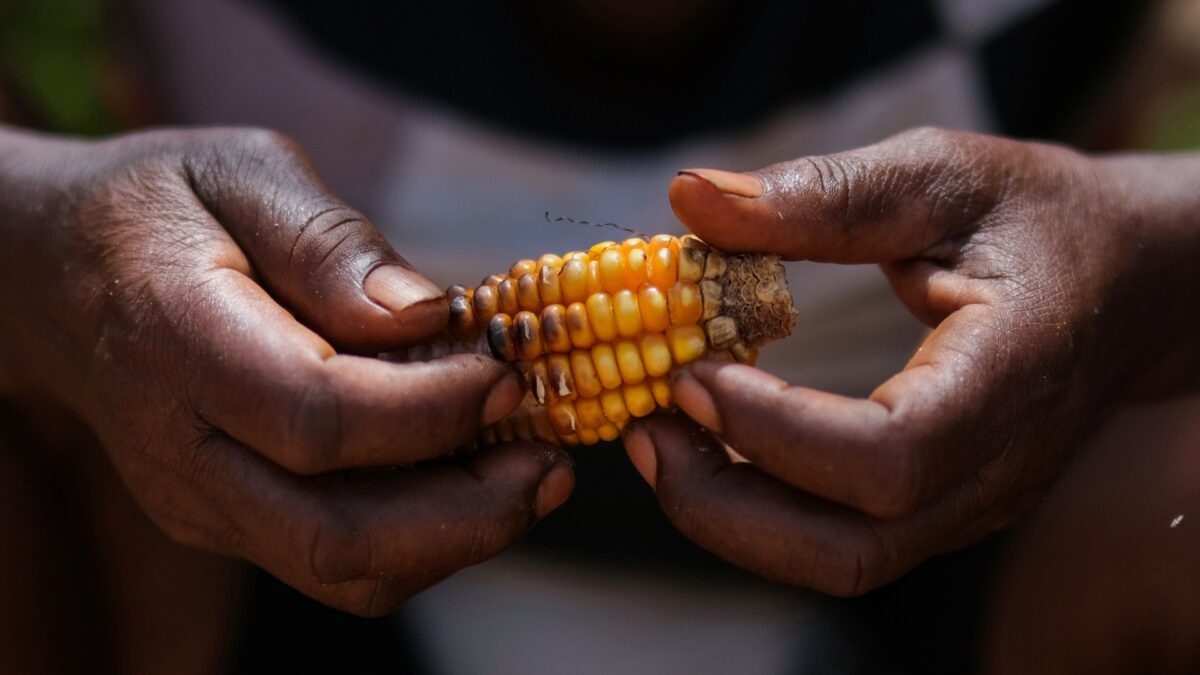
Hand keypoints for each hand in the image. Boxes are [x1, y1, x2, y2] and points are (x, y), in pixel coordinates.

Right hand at [0, 126, 572, 614]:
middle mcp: (182, 450)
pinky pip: (335, 560)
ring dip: (457, 538)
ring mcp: (200, 500)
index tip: (509, 374)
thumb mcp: (241, 172)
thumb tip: (429, 319)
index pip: (316, 417)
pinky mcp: (228, 521)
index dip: (428, 411)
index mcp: (177, 342)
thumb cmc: (163, 207)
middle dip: (466, 514)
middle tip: (550, 462)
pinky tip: (476, 480)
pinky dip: (422, 537)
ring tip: (535, 475)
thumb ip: (329, 243)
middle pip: (333, 535)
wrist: (61, 275)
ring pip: (341, 569)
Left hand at [624, 127, 1199, 594]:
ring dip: (729, 516)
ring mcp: (969, 502)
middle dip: (724, 501)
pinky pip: (840, 537)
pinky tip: (709, 442)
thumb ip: (822, 193)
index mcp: (1010, 375)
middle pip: (850, 548)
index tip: (692, 370)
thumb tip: (688, 198)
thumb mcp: (939, 175)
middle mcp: (995, 467)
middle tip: (644, 426)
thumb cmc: (1033, 216)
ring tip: (657, 438)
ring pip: (837, 561)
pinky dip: (760, 506)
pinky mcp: (939, 506)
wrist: (1124, 280)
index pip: (891, 454)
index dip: (776, 429)